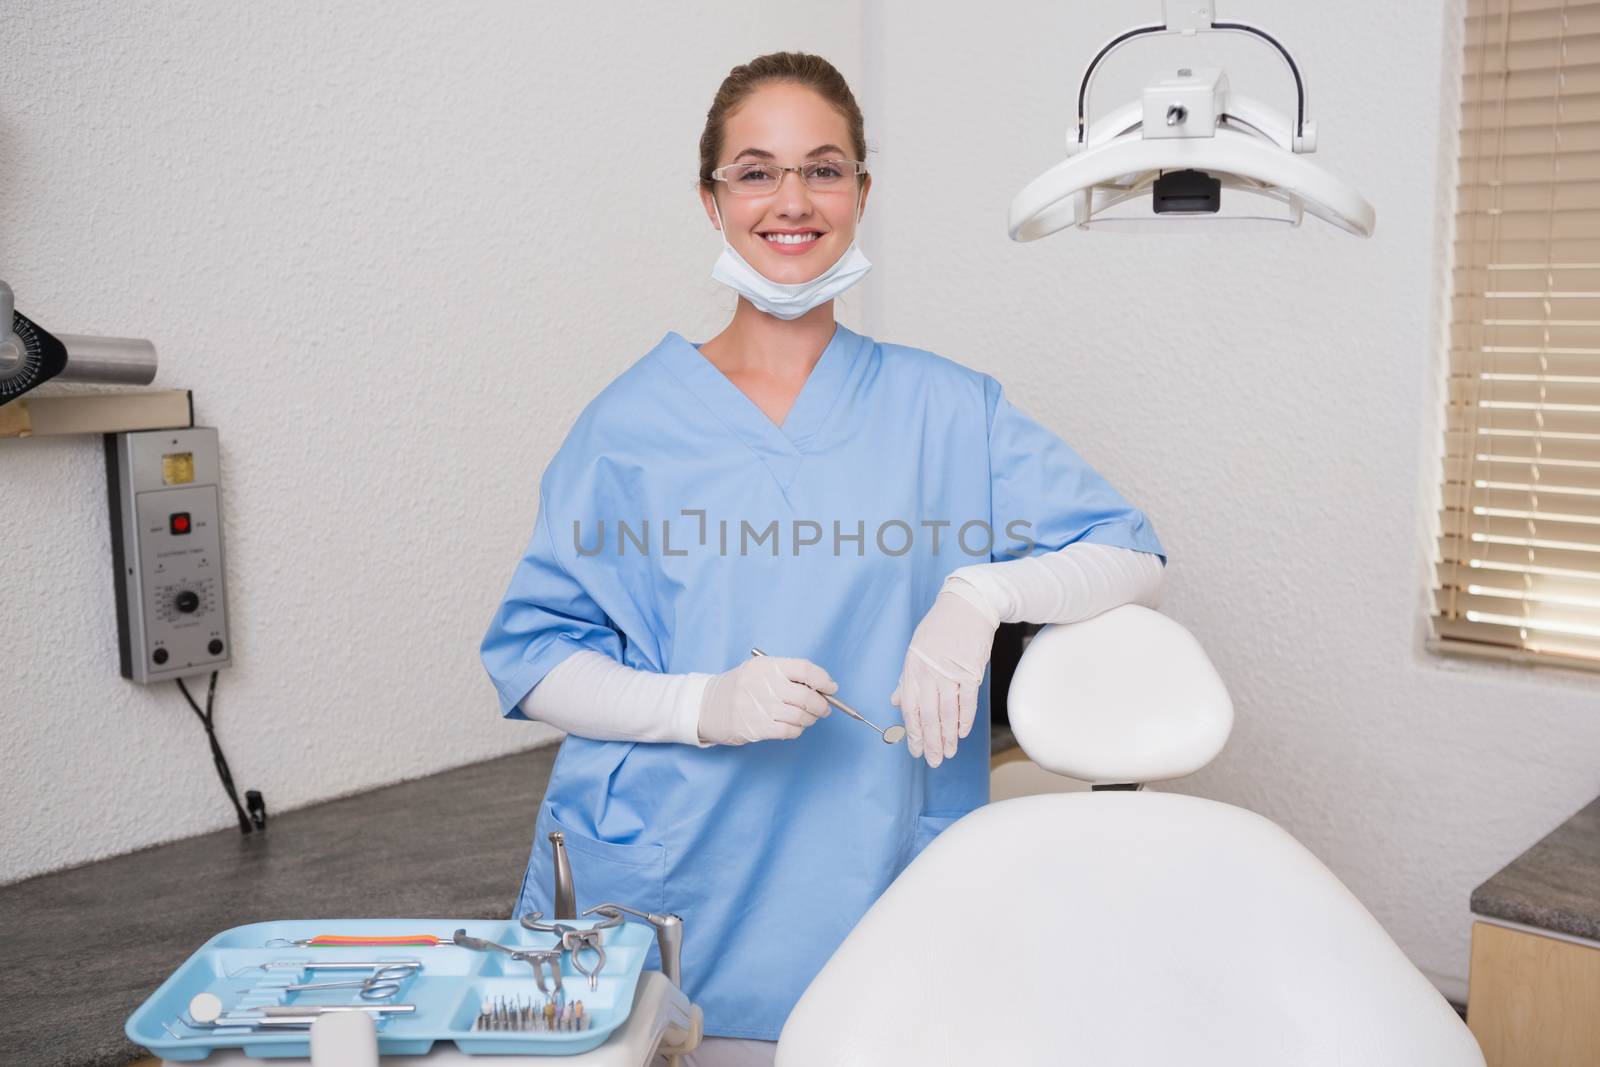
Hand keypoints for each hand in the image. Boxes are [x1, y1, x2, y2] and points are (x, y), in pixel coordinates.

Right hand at [698, 655, 835, 744]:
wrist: (706, 706)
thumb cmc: (740, 688)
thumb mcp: (759, 672)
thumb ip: (787, 676)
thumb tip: (822, 689)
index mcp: (766, 666)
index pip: (804, 669)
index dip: (823, 680)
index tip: (831, 688)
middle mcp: (763, 684)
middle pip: (806, 695)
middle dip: (821, 705)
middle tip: (824, 709)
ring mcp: (758, 707)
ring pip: (800, 716)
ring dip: (810, 719)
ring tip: (807, 718)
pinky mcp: (755, 727)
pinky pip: (789, 731)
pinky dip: (797, 731)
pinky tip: (793, 727)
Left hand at [891, 587, 997, 766]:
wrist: (966, 606)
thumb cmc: (939, 628)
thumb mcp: (916, 650)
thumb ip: (907, 679)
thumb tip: (896, 702)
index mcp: (912, 669)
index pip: (909, 709)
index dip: (912, 733)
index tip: (916, 750)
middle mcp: (929, 673)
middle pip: (928, 716)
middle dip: (930, 742)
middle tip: (933, 761)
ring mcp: (950, 673)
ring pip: (947, 713)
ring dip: (948, 736)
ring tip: (948, 752)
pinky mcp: (970, 671)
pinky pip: (966, 701)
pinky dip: (964, 719)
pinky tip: (962, 733)